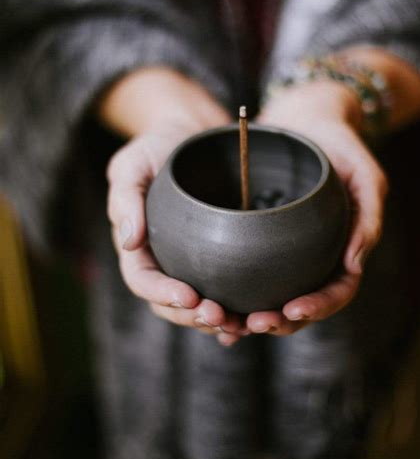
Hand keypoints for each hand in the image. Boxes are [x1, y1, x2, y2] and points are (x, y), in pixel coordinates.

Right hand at [104, 69, 246, 344]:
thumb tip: (128, 241)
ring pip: (200, 305)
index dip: (163, 294)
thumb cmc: (157, 147)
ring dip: (217, 321)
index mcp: (139, 246)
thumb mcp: (133, 164)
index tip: (189, 296)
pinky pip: (226, 291)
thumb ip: (126, 198)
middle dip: (194, 316)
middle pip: (172, 303)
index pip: (143, 280)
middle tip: (220, 316)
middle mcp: (164, 261)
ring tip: (241, 324)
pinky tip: (254, 318)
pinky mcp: (220, 258)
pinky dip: (237, 309)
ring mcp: (192, 263)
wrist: (192, 134)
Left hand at [246, 80, 388, 335]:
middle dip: (279, 321)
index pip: (338, 289)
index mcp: (345, 247)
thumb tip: (354, 266)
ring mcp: (287, 249)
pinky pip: (247, 271)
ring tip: (227, 325)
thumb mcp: (364, 172)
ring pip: (272, 295)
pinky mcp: (258, 237)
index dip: (318, 306)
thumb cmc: (338, 141)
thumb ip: (368, 216)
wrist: (304, 114)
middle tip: (252, 324)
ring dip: (252, 316)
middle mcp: (316, 254)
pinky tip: (211, 303)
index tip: (291, 310)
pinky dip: (233, 293)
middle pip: (302, 302)